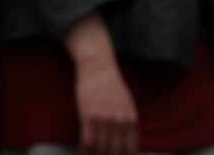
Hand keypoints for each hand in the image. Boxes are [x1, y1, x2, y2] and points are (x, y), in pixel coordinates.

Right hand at [65, 16, 136, 154]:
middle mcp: (119, 122)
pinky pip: (87, 141)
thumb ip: (129, 122)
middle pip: (115, 151)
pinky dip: (85, 151)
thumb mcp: (128, 104)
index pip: (130, 149)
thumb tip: (129, 141)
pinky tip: (82, 154)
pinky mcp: (89, 116)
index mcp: (131, 120)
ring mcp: (104, 120)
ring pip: (100, 148)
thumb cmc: (112, 85)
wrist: (98, 68)